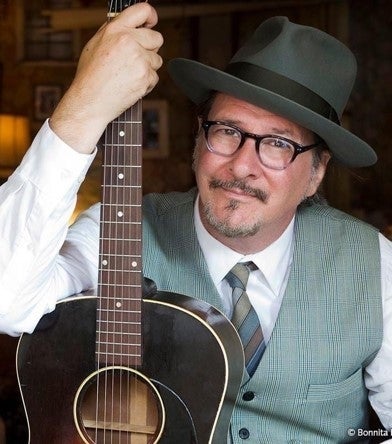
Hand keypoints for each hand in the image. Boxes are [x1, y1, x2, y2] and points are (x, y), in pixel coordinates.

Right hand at [50, 3, 162, 153]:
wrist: (90, 101)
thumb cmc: (90, 76)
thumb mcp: (95, 44)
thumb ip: (114, 31)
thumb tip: (130, 23)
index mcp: (115, 30)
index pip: (143, 10)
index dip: (151, 16)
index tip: (152, 22)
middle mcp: (128, 41)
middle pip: (157, 38)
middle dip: (151, 47)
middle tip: (137, 57)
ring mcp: (139, 60)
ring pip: (157, 59)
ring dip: (148, 67)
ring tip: (129, 74)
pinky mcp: (145, 77)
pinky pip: (154, 77)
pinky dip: (146, 82)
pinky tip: (131, 84)